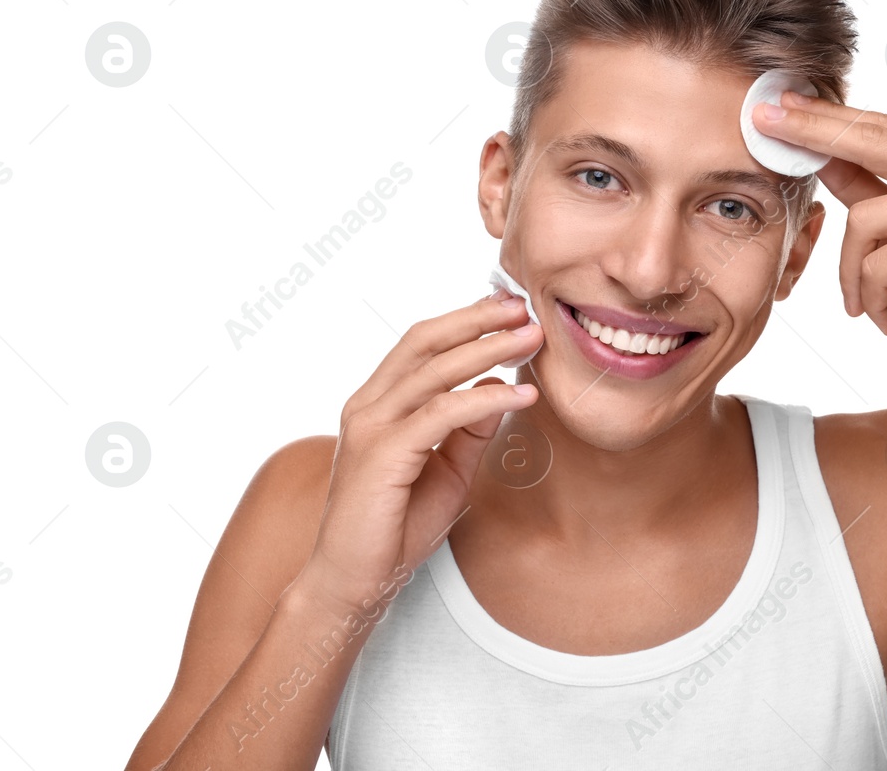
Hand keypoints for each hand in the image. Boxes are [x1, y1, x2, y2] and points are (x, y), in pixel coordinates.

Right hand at [297, 290, 542, 614]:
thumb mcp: (448, 470)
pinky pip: (443, 414)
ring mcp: (371, 427)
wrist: (355, 580)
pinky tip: (520, 395)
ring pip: (435, 371)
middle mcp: (369, 406)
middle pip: (425, 342)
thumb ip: (469, 429)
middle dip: (477, 320)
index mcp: (379, 404)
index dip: (465, 321)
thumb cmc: (396, 527)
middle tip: (523, 306)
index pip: (422, 345)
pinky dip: (485, 399)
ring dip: (488, 349)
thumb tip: (498, 388)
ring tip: (531, 338)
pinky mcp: (383, 454)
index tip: (508, 308)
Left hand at [752, 90, 886, 376]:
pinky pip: (873, 263)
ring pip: (861, 219)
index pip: (879, 128)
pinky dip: (870, 296)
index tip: (780, 102)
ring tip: (869, 300)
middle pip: (869, 142)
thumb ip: (866, 187)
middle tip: (762, 122)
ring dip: (854, 272)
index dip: (827, 115)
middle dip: (810, 133)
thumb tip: (817, 150)